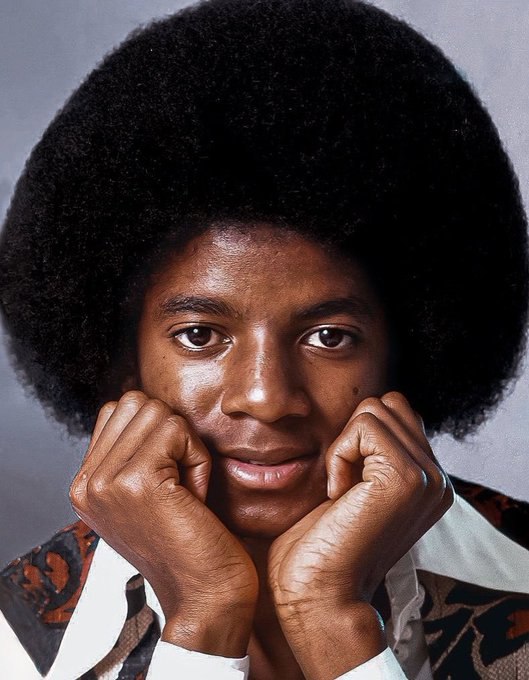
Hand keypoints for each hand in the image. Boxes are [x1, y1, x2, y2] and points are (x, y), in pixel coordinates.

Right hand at [69, 390, 257, 656]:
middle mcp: (86, 483)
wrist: (204, 597)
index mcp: (85, 484)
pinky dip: (197, 458)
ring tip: (186, 490)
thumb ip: (134, 452)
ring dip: (186, 445)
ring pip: (157, 412)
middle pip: (136, 402)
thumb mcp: (147, 494)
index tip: (168, 478)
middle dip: (171, 432)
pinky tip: (194, 497)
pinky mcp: (135, 482)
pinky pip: (177, 430)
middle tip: (180, 483)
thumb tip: (149, 405)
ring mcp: (105, 482)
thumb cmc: (189, 542)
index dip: (157, 431)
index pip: (118, 409)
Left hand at [268, 391, 452, 677]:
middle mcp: (437, 478)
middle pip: (388, 403)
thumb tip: (369, 410)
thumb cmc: (323, 543)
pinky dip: (339, 455)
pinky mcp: (405, 477)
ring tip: (344, 492)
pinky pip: (363, 426)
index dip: (360, 437)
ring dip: (345, 446)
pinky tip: (340, 496)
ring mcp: (427, 477)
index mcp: (429, 480)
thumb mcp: (358, 486)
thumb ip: (375, 452)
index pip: (397, 412)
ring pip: (374, 409)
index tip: (348, 484)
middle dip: (354, 435)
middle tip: (345, 485)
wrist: (320, 592)